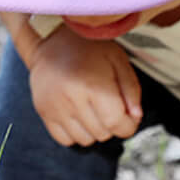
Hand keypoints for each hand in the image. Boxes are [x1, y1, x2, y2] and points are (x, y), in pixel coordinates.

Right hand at [28, 29, 142, 145]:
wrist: (51, 39)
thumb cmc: (88, 48)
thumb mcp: (118, 60)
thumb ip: (131, 89)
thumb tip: (136, 116)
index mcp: (94, 86)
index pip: (117, 124)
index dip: (129, 126)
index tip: (129, 117)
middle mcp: (72, 100)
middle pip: (103, 133)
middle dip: (112, 124)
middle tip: (110, 106)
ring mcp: (55, 108)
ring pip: (85, 140)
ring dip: (95, 130)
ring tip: (93, 109)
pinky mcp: (43, 112)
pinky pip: (65, 139)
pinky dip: (76, 133)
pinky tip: (79, 115)